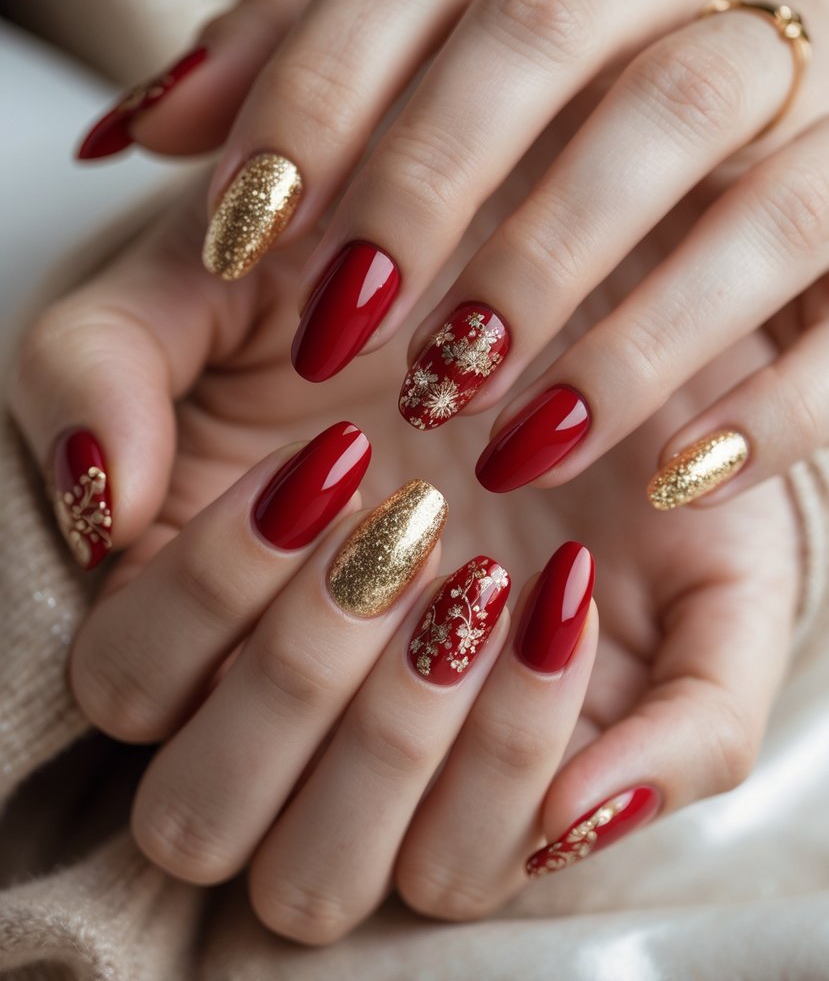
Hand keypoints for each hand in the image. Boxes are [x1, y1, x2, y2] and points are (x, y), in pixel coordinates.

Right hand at [10, 175, 800, 942]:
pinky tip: (565, 604)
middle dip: (303, 675)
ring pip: (322, 880)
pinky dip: (527, 760)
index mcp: (181, 612)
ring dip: (403, 742)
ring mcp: (381, 766)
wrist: (535, 288)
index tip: (333, 457)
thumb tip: (99, 500)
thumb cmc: (366, 288)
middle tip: (412, 523)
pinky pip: (477, 863)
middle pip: (203, 819)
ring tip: (492, 574)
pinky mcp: (501, 781)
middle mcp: (266, 713)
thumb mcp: (213, 279)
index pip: (128, 685)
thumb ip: (99, 363)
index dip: (211, 587)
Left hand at [78, 0, 828, 509]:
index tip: (240, 236)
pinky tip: (673, 478)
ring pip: (722, 153)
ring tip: (493, 424)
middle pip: (560, 27)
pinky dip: (775, 398)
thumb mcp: (352, 157)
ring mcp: (807, 101)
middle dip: (439, 181)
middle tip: (356, 333)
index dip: (315, 90)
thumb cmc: (477, 219)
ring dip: (600, 302)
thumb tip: (146, 121)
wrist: (664, 287)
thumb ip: (263, 112)